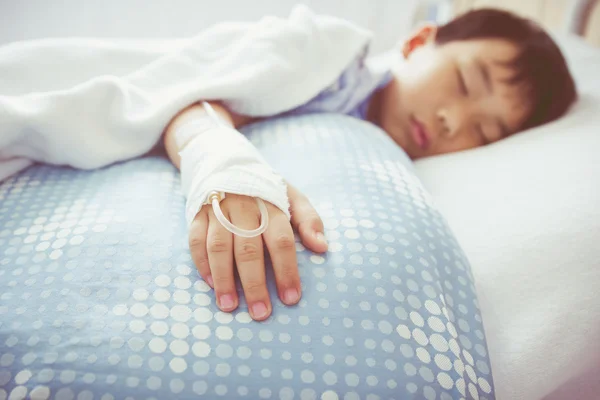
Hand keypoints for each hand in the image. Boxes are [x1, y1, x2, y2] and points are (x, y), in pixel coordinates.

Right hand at [188, 183, 327, 320]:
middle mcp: (243, 207)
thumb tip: (322, 248)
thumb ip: (309, 220)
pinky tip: (211, 284)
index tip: (290, 298)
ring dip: (224, 278)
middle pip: (249, 249)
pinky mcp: (197, 214)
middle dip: (255, 283)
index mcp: (271, 204)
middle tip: (260, 312)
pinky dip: (201, 263)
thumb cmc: (265, 190)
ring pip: (219, 247)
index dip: (286, 271)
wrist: (226, 162)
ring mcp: (217, 210)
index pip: (281, 241)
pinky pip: (196, 240)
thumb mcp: (292, 196)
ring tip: (230, 306)